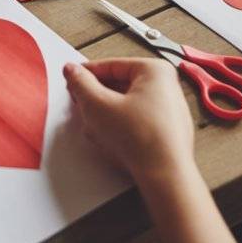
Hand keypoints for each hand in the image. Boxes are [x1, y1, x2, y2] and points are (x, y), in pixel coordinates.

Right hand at [63, 58, 194, 177]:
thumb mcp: (97, 105)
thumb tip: (73, 71)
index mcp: (155, 71)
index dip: (87, 73)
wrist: (165, 176)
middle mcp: (167, 88)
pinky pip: (137, 123)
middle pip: (120, 86)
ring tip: (96, 129)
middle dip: (97, 98)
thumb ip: (80, 84)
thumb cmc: (140, 139)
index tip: (72, 79)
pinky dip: (120, 128)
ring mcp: (169, 111)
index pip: (112, 66)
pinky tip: (111, 142)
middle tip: (80, 105)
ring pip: (126, 106)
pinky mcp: (167, 133)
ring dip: (106, 115)